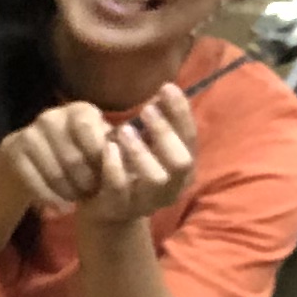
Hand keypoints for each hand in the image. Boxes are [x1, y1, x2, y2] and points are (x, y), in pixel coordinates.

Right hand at [1, 100, 116, 218]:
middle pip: (74, 159)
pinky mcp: (12, 150)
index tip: (106, 178)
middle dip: (86, 183)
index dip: (101, 163)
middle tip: (91, 194)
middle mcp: (52, 116)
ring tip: (77, 200)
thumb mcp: (100, 146)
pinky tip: (60, 207)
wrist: (35, 155)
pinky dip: (50, 199)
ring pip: (55, 173)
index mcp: (81, 111)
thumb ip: (117, 152)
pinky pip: (34, 182)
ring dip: (69, 193)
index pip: (94, 138)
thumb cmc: (81, 152)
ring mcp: (30, 132)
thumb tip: (133, 163)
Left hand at [75, 82, 197, 226]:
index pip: (190, 138)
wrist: (106, 208)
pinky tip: (108, 148)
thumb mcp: (147, 143)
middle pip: (181, 161)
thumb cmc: (130, 167)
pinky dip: (115, 166)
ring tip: (124, 129)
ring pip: (155, 178)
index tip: (167, 87)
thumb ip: (159, 121)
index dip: (181, 113)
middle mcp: (172, 188)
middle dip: (165, 133)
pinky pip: (120, 188)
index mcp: (183, 169)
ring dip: (141, 151)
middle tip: (146, 109)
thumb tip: (167, 88)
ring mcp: (146, 202)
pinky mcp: (119, 208)